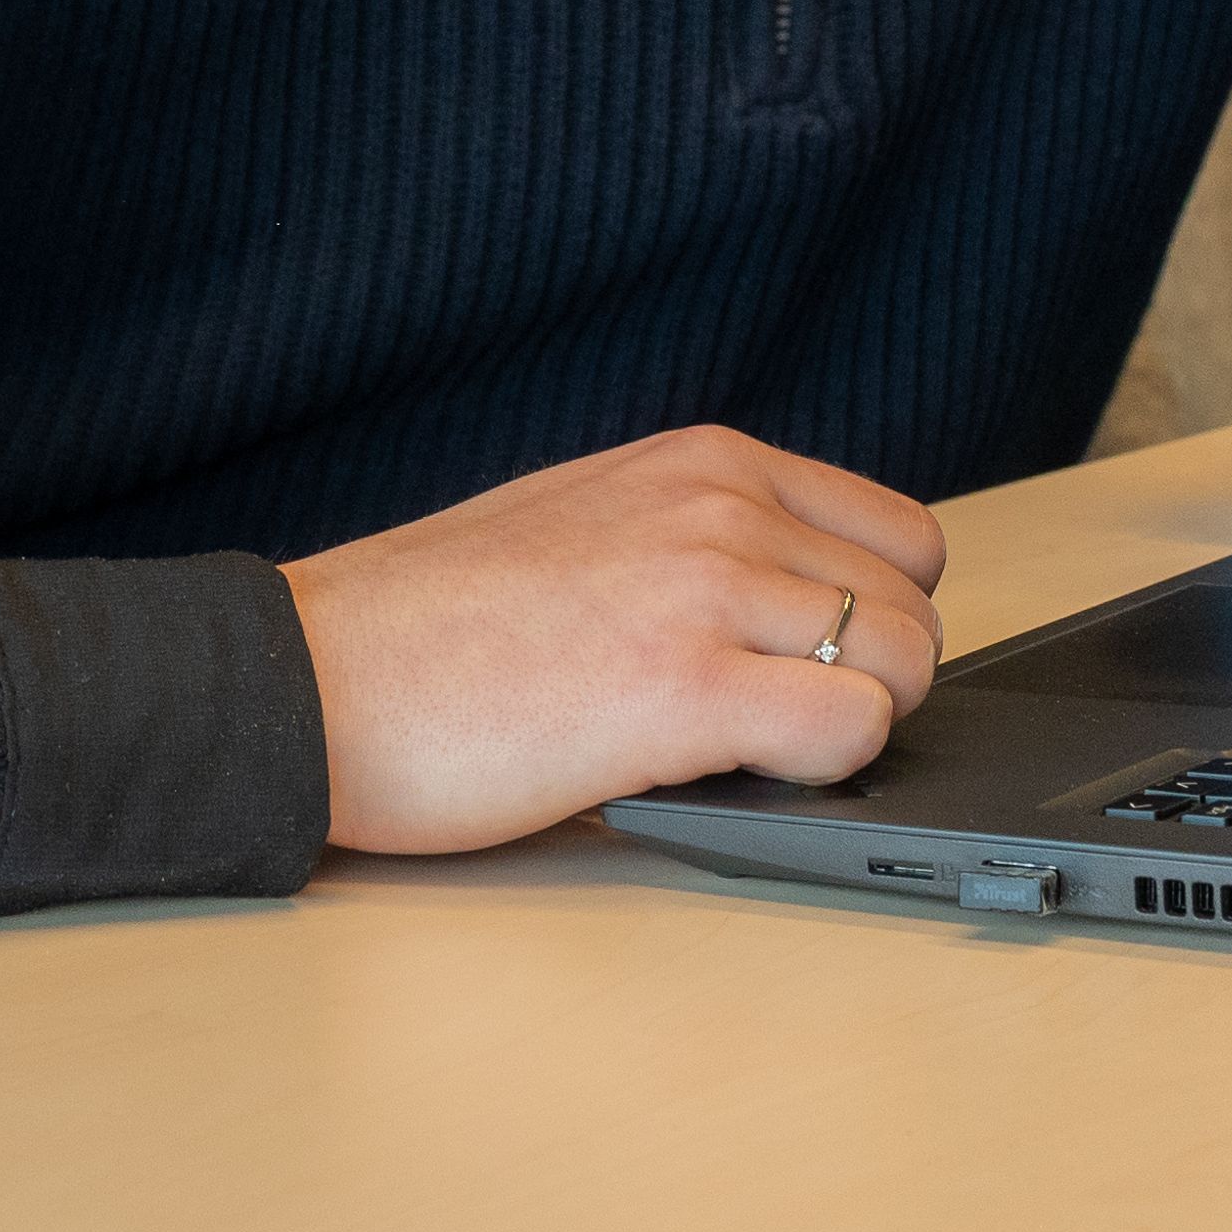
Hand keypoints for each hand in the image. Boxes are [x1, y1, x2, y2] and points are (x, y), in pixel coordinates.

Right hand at [281, 425, 946, 853]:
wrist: (316, 678)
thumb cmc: (429, 624)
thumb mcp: (586, 523)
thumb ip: (700, 541)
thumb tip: (806, 611)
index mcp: (698, 460)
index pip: (902, 536)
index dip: (872, 617)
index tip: (806, 665)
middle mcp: (716, 506)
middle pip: (916, 609)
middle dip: (866, 683)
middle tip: (768, 723)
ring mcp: (702, 588)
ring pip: (903, 669)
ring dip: (845, 730)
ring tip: (737, 750)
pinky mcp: (682, 689)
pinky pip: (852, 730)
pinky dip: (820, 770)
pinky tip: (728, 771)